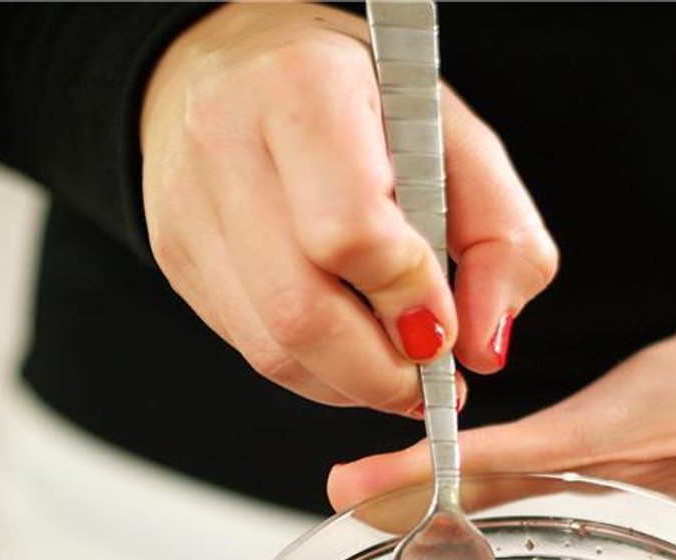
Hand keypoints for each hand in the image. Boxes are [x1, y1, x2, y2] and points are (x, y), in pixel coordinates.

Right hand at [140, 2, 556, 413]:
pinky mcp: (176, 254)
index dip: (408, 299)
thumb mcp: (455, 137)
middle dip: (381, 370)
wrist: (233, 59)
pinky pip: (252, 349)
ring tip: (397, 369)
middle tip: (429, 376)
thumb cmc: (360, 98)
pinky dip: (316, 372)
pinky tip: (350, 350)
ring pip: (273, 347)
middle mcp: (227, 140)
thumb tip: (485, 347)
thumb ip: (499, 237)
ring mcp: (190, 204)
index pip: (350, 233)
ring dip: (351, 383)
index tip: (446, 327)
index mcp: (304, 88)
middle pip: (302, 310)